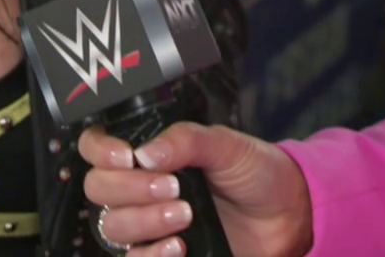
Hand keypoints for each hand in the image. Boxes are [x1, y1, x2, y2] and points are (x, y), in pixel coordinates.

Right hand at [80, 121, 312, 256]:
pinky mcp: (161, 254)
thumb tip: (146, 152)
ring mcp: (149, 223)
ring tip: (185, 214)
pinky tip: (178, 246)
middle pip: (98, 189)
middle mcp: (140, 188)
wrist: (286, 213)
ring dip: (144, 220)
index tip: (127, 157)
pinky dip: (151, 255)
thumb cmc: (255, 171)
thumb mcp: (226, 144)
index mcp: (149, 153)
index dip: (100, 150)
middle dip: (130, 188)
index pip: (97, 148)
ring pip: (113, 227)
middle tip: (173, 186)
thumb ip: (186, 140)